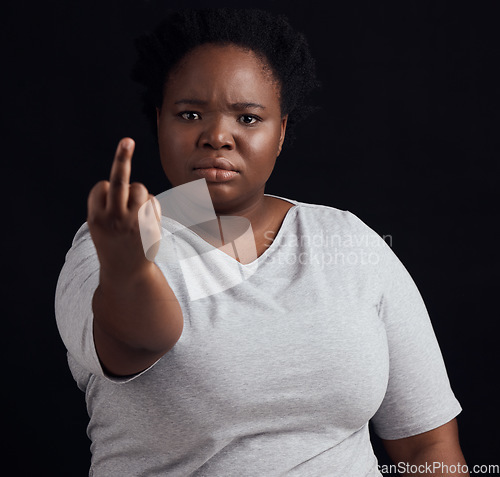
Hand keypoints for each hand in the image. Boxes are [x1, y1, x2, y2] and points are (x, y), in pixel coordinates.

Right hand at [87, 138, 161, 279]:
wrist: (126, 272)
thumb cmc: (112, 243)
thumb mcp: (100, 227)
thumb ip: (108, 205)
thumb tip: (135, 186)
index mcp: (96, 217)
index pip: (102, 187)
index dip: (106, 190)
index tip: (108, 195)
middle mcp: (114, 218)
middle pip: (120, 181)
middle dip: (122, 158)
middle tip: (127, 141)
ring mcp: (134, 221)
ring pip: (140, 188)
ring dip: (139, 193)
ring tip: (136, 211)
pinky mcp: (150, 225)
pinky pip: (153, 200)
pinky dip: (150, 205)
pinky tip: (146, 221)